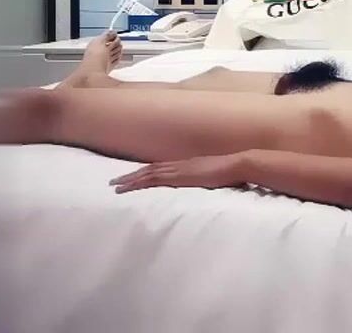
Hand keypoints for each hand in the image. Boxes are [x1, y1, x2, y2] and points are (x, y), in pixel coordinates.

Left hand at [110, 153, 245, 193]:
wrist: (237, 165)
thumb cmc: (231, 173)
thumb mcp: (215, 178)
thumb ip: (207, 181)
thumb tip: (205, 186)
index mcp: (187, 165)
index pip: (160, 168)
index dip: (144, 173)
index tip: (131, 178)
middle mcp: (180, 165)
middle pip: (150, 169)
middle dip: (131, 176)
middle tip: (113, 182)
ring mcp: (179, 169)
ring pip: (148, 173)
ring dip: (131, 179)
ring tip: (116, 187)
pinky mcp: (180, 176)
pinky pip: (156, 179)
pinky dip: (141, 182)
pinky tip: (132, 187)